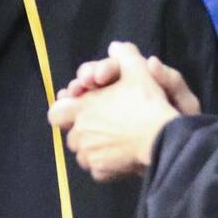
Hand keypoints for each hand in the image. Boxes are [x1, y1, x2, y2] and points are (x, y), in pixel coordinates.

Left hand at [46, 42, 194, 180]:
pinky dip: (105, 166)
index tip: (80, 111)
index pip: (55, 113)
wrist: (162, 137)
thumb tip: (116, 46)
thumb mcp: (138, 71)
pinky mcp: (101, 171)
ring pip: (82, 154)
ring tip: (114, 142)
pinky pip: (97, 170)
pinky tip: (120, 158)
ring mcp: (89, 154)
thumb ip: (125, 56)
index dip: (65, 112)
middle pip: (71, 135)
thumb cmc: (147, 102)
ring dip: (93, 149)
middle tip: (104, 126)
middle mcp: (80, 132)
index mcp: (81, 108)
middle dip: (83, 131)